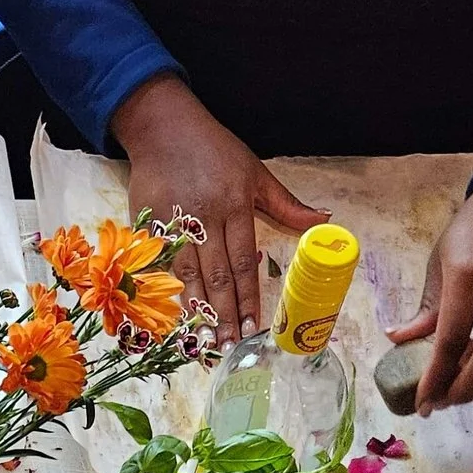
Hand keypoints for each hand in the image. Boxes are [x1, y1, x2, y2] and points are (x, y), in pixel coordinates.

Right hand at [111, 73, 327, 344]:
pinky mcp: (148, 224)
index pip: (243, 261)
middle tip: (230, 346)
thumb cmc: (214, 150)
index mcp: (234, 205)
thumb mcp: (255, 172)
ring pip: (186, 276)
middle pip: (216, 276)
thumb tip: (325, 220)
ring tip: (205, 341)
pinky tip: (176, 315)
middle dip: (225, 314)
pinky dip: (169, 291)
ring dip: (197, 311)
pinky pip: (161, 265)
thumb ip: (286, 204)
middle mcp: (205, 218)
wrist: (162, 127)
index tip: (253, 325)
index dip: (248, 296)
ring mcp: (173, 223)